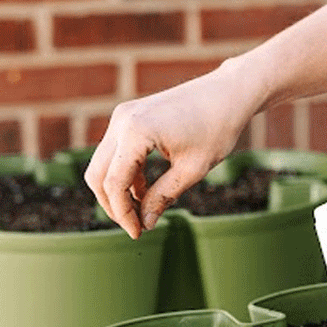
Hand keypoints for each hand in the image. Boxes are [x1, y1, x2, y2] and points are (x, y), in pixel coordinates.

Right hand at [84, 59, 255, 237]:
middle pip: (98, 174)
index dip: (123, 214)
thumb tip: (145, 223)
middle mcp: (122, 121)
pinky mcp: (129, 116)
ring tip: (144, 211)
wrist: (228, 94)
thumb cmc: (217, 129)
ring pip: (103, 164)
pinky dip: (125, 174)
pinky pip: (116, 152)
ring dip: (118, 190)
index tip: (138, 233)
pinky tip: (146, 191)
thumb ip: (163, 197)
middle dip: (113, 205)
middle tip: (136, 226)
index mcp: (136, 132)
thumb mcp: (192, 170)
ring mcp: (123, 116)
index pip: (114, 183)